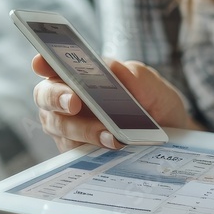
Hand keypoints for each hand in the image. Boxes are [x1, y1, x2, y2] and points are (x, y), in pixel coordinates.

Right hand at [32, 55, 196, 152]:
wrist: (171, 142)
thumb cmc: (158, 107)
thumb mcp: (156, 89)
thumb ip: (137, 77)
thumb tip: (114, 68)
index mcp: (84, 74)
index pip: (55, 64)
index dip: (44, 62)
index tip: (42, 61)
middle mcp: (69, 98)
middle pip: (46, 95)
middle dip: (57, 97)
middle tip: (75, 102)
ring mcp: (69, 127)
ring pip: (58, 125)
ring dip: (82, 129)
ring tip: (111, 136)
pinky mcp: (76, 151)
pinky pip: (73, 152)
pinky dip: (91, 148)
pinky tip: (112, 149)